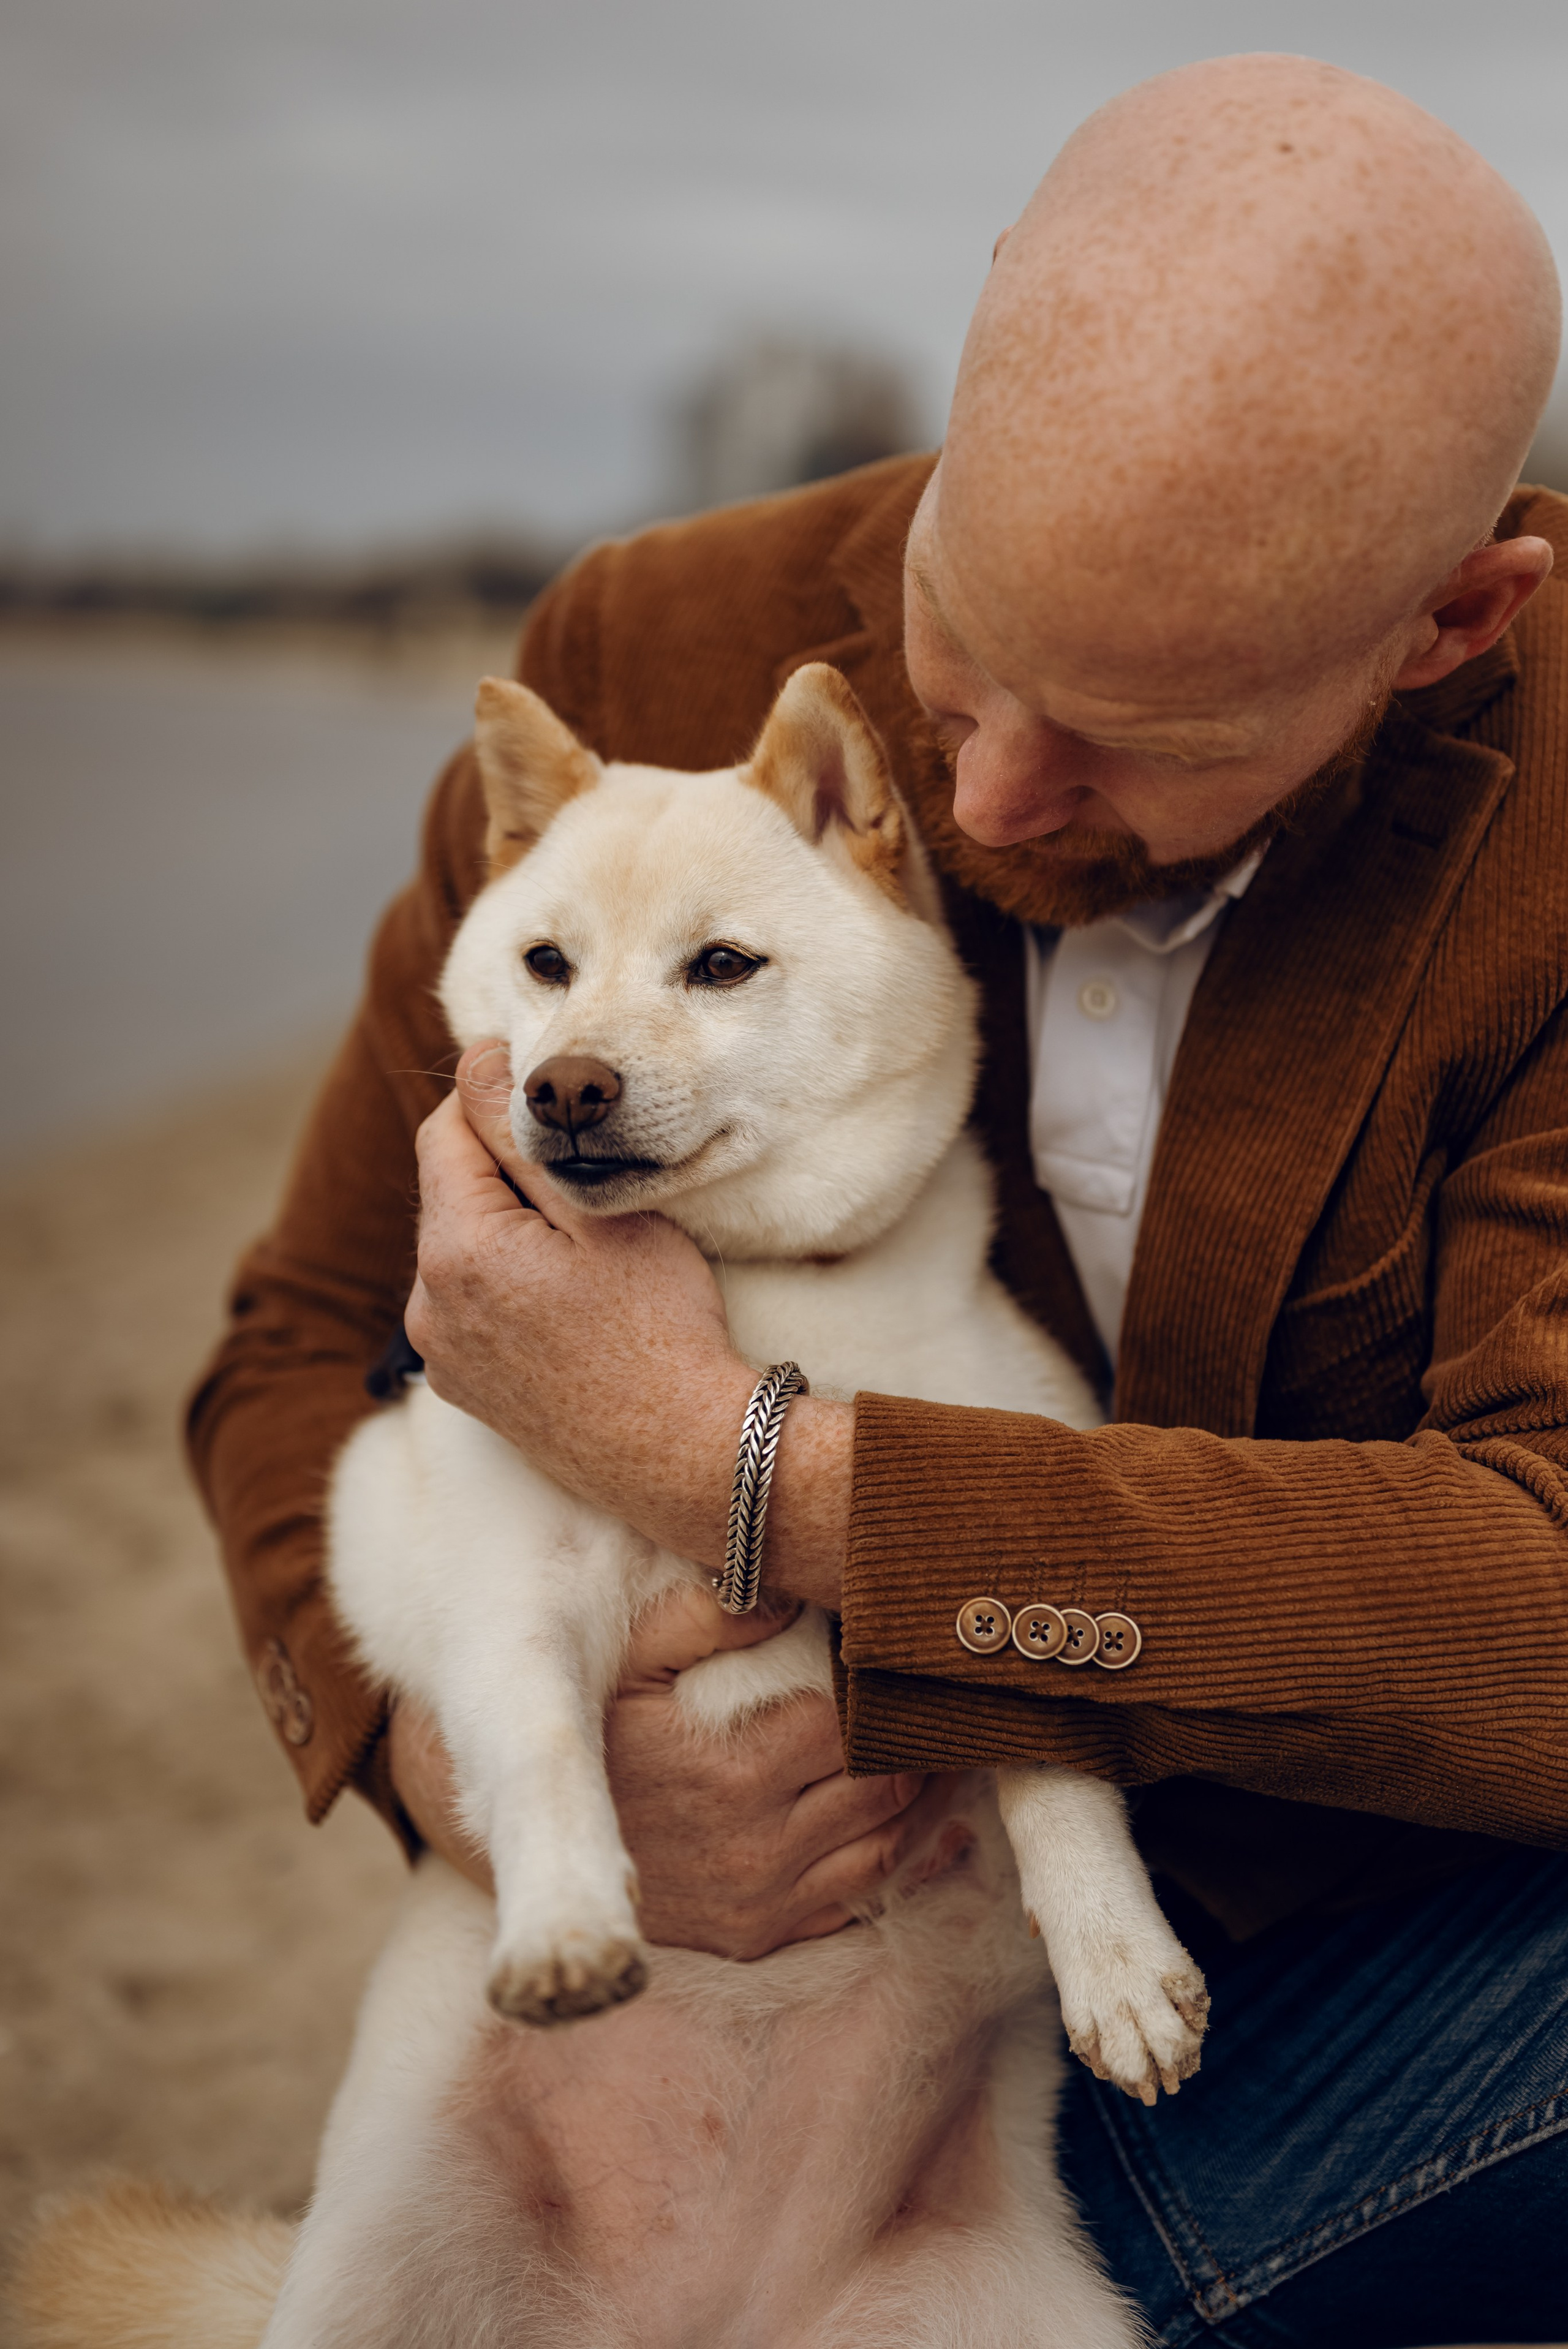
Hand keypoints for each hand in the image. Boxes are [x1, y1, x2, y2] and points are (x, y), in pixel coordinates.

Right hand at [387, 1587, 938, 1954]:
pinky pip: (855, 1901)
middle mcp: (755, 1845)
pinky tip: (935, 1829)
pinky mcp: (754, 1934)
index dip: (886, 1690)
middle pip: (884, 1788)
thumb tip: (780, 1588)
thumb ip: (701, 1614)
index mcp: (733, 1769)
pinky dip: (905, 1863)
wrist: (522, 1839)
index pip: (853, 1726)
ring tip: (948, 1752)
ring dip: (925, 1802)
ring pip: (883, 1846)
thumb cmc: (585, 1731)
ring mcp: (758, 1900)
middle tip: (945, 1702)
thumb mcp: (623, 1658)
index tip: (906, 1657)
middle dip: (921, 1744)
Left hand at [405, 1043, 849, 1606]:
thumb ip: (526, 1136)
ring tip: (581, 1247)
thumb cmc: (658, 1328)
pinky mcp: (461, 1386)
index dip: (489, 1097)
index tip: (545, 1092)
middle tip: (582, 1174)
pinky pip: (466, 1304)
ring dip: (502, 1226)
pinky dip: (503, 1282)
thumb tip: (477, 1063)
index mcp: (456, 1248)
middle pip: (448, 1190)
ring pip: (458, 1248)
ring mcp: (440, 1353)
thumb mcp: (602, 1212)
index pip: (442, 1131)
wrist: (679, 1454)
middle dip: (502, 1168)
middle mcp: (427, 1304)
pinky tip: (565, 1300)